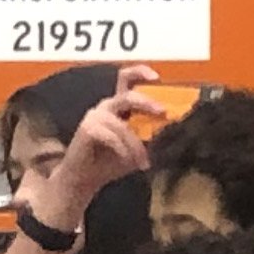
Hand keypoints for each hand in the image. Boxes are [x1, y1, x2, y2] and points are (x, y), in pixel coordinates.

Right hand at [39, 67, 162, 224]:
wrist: (83, 180)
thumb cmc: (109, 162)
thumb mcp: (136, 147)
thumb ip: (149, 135)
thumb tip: (170, 128)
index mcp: (118, 107)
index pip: (125, 80)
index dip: (139, 73)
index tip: (156, 77)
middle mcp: (105, 108)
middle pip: (127, 95)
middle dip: (147, 102)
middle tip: (162, 112)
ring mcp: (94, 117)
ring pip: (122, 124)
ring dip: (135, 143)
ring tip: (142, 160)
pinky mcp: (86, 129)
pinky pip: (112, 136)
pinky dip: (123, 149)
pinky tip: (129, 161)